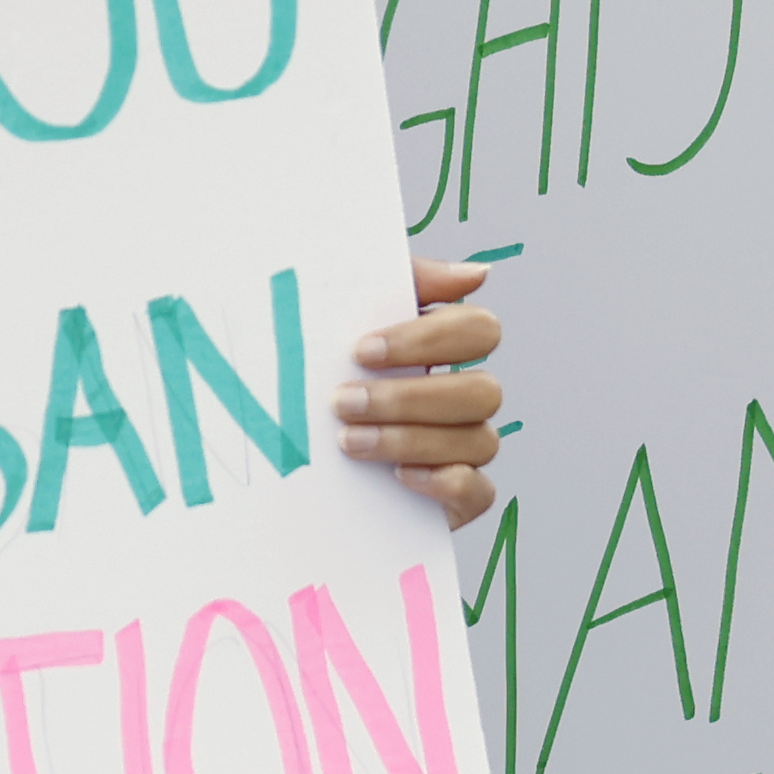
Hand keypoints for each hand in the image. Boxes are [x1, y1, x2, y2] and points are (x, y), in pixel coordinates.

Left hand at [342, 258, 504, 526]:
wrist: (289, 458)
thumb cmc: (321, 375)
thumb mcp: (349, 318)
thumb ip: (410, 282)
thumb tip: (476, 274)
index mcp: (446, 350)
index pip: (479, 330)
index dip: (428, 339)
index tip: (362, 350)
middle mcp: (463, 397)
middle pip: (483, 390)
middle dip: (409, 397)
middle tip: (344, 402)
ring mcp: (465, 450)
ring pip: (480, 440)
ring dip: (410, 439)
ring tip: (348, 442)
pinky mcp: (456, 499)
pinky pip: (480, 492)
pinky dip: (445, 483)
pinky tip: (398, 476)